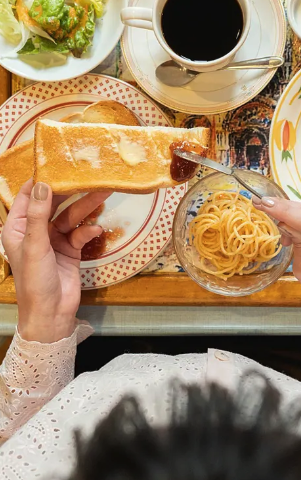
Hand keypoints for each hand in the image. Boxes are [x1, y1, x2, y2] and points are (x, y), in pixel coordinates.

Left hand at [2, 180, 110, 342]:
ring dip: (86, 207)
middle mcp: (35, 231)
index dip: (40, 180)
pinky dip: (89, 231)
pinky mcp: (71, 250)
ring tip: (104, 192)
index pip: (27, 196)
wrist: (52, 315)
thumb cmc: (35, 281)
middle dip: (70, 191)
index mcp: (18, 228)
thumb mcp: (35, 246)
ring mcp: (54, 240)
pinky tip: (97, 230)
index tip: (57, 163)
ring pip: (71, 217)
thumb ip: (38, 215)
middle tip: (87, 174)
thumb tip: (42, 184)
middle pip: (53, 204)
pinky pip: (81, 234)